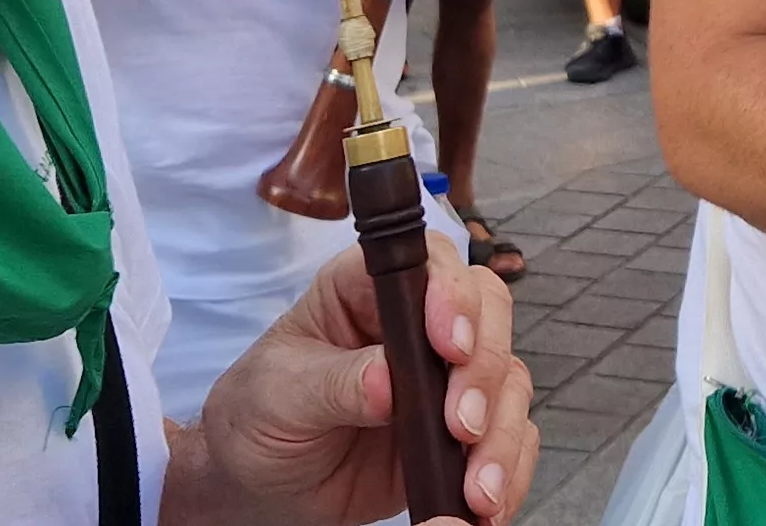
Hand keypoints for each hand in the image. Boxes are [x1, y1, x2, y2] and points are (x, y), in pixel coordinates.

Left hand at [189, 246, 536, 525]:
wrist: (259, 489)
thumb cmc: (256, 420)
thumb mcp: (278, 397)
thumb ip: (332, 384)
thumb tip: (388, 380)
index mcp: (363, 291)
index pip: (426, 264)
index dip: (449, 294)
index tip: (448, 345)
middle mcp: (413, 325)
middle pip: (488, 313)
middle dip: (484, 370)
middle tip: (461, 425)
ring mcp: (442, 378)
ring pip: (507, 379)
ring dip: (502, 433)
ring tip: (477, 490)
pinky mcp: (459, 431)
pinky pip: (509, 439)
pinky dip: (509, 471)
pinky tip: (485, 506)